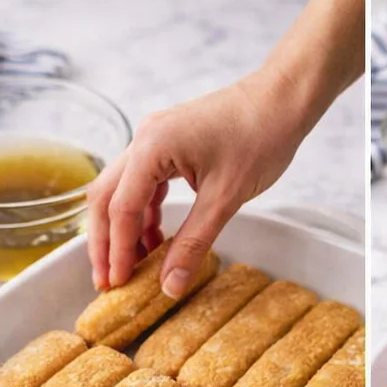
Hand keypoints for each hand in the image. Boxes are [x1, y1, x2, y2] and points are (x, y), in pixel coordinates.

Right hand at [86, 71, 302, 296]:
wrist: (281, 101)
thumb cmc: (259, 137)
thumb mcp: (225, 199)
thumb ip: (194, 244)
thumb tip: (170, 285)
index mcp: (152, 146)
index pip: (121, 208)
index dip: (117, 251)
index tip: (117, 284)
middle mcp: (144, 139)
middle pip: (106, 197)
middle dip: (105, 242)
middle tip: (107, 282)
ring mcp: (154, 140)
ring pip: (122, 191)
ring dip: (123, 230)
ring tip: (134, 267)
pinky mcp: (168, 146)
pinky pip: (144, 185)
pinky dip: (144, 215)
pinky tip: (155, 241)